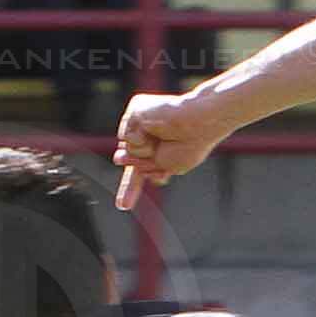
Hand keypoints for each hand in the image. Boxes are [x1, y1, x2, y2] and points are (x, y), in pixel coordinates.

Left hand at [111, 87, 223, 207]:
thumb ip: (143, 168)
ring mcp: (141, 122)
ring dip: (146, 153)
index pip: (138, 169)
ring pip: (128, 149)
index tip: (122, 206)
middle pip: (130, 160)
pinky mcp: (136, 111)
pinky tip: (155, 130)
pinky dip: (141, 139)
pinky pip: (127, 136)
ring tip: (164, 140)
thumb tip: (117, 157)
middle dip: (139, 168)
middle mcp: (147, 134)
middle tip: (160, 154)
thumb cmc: (192, 144)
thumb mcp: (169, 166)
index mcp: (157, 147)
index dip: (130, 188)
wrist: (198, 125)